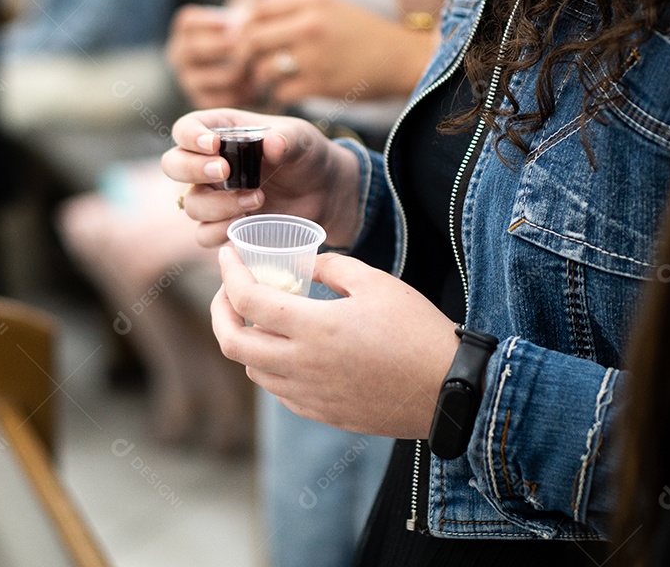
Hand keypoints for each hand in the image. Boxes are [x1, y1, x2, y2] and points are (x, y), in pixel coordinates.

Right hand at [160, 108, 360, 246]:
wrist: (323, 192)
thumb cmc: (306, 156)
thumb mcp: (302, 140)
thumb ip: (288, 139)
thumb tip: (272, 144)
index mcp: (220, 131)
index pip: (185, 128)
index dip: (190, 136)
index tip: (214, 146)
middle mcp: (208, 163)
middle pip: (172, 165)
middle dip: (192, 170)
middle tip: (225, 172)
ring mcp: (213, 196)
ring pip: (191, 204)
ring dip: (219, 205)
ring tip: (257, 199)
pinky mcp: (224, 224)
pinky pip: (204, 234)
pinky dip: (222, 231)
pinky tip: (248, 222)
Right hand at [166, 5, 255, 108]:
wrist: (247, 73)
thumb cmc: (245, 38)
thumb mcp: (242, 17)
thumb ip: (244, 0)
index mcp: (186, 30)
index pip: (187, 21)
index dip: (211, 22)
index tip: (234, 23)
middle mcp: (180, 55)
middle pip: (193, 48)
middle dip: (223, 47)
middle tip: (246, 47)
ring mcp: (188, 80)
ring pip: (204, 77)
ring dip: (234, 73)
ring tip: (255, 68)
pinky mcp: (201, 102)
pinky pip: (216, 99)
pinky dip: (237, 94)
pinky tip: (254, 88)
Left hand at [211, 247, 459, 437]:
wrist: (448, 391)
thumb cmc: (417, 331)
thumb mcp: (376, 283)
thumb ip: (332, 267)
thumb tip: (306, 262)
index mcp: (314, 328)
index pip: (247, 300)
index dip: (229, 273)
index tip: (227, 256)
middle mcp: (302, 366)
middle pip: (233, 342)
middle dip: (221, 311)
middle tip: (230, 291)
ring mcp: (309, 394)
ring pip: (252, 370)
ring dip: (246, 340)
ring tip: (261, 318)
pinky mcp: (321, 413)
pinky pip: (278, 391)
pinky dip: (269, 366)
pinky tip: (287, 349)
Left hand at [241, 0, 436, 104]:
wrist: (402, 58)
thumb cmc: (362, 34)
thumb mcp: (331, 7)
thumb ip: (293, 9)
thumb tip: (246, 18)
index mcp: (311, 1)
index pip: (255, 9)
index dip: (241, 26)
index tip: (243, 38)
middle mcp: (310, 25)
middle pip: (251, 39)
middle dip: (242, 55)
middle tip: (246, 64)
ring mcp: (315, 56)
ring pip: (263, 69)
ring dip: (259, 78)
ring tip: (267, 81)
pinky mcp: (321, 85)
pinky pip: (281, 92)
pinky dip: (277, 96)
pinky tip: (284, 94)